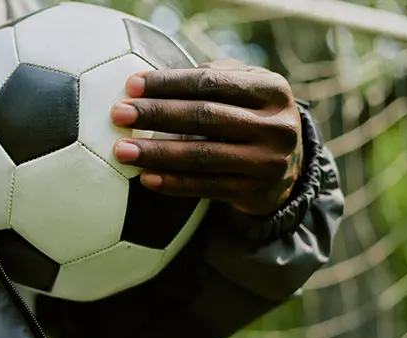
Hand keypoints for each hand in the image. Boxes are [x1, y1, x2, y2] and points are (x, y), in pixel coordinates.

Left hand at [110, 59, 303, 215]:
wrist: (288, 166)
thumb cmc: (249, 115)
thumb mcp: (244, 88)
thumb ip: (211, 77)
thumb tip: (152, 82)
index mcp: (272, 89)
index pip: (210, 82)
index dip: (168, 83)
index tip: (131, 85)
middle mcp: (276, 125)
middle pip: (204, 116)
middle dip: (156, 114)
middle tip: (118, 114)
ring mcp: (268, 161)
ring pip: (202, 156)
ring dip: (157, 153)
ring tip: (122, 151)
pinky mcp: (255, 191)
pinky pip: (206, 187)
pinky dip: (174, 183)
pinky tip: (146, 178)